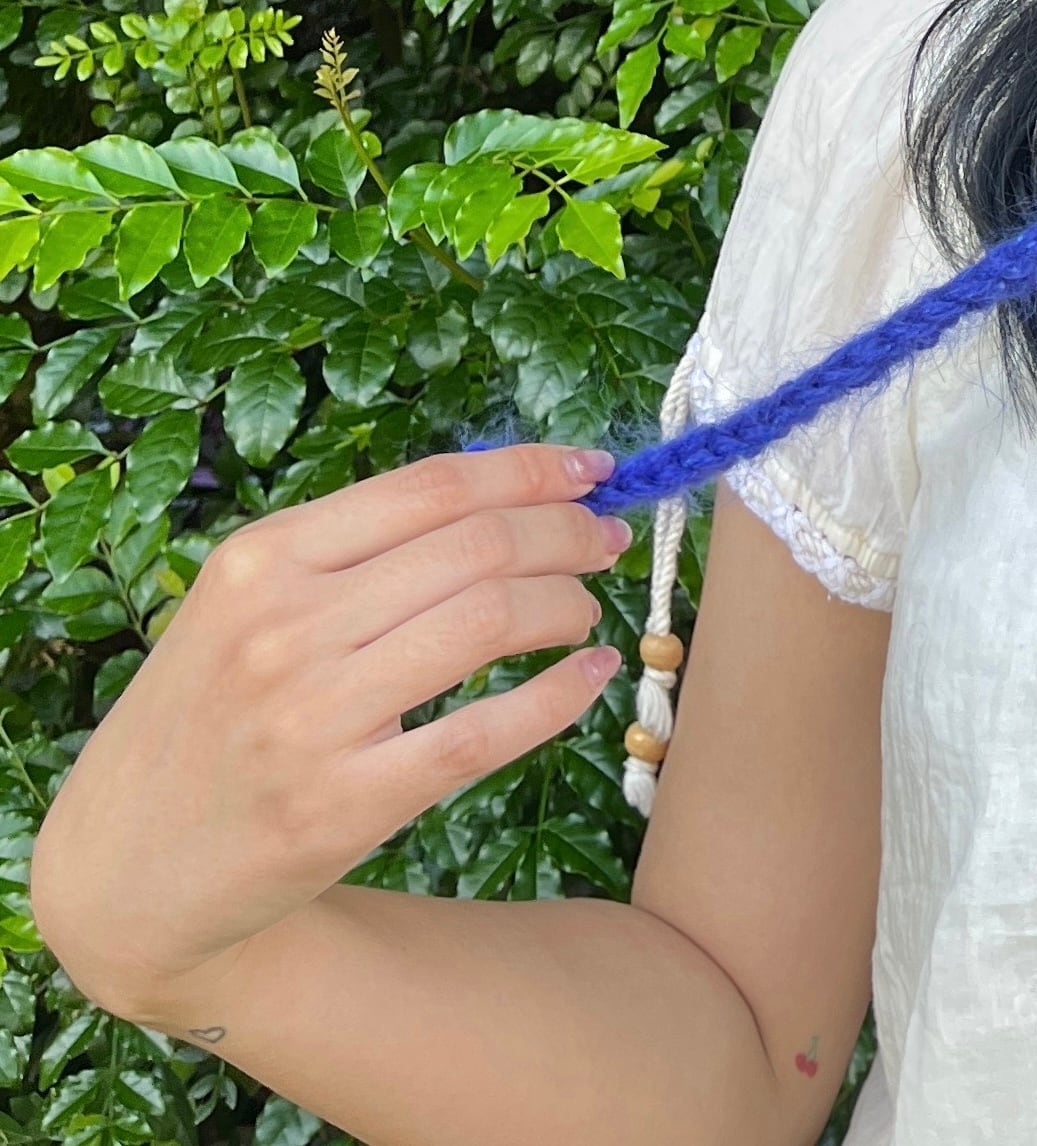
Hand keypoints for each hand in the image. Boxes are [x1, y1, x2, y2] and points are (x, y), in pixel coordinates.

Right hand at [31, 442, 631, 1029]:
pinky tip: (590, 677)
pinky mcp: (343, 806)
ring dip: (566, 604)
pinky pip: (484, 733)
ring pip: (490, 622)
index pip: (432, 486)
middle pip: (478, 546)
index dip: (530, 470)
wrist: (124, 873)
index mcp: (262, 561)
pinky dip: (557, 697)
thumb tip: (506, 490)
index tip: (592, 471)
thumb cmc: (207, 719)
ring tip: (584, 610)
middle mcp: (283, 630)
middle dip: (566, 533)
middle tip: (605, 541)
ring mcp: (311, 719)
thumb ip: (352, 549)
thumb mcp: (243, 608)